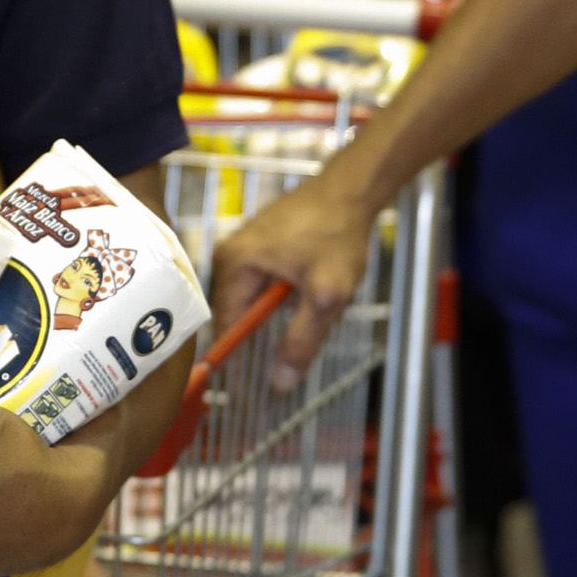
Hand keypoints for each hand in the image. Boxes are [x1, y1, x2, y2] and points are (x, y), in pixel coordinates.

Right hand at [211, 170, 378, 393]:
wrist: (352, 188)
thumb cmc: (337, 234)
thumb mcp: (326, 295)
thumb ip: (301, 341)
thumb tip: (279, 382)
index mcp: (235, 264)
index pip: (224, 326)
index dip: (234, 358)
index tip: (247, 389)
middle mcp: (230, 254)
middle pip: (236, 313)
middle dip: (261, 333)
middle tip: (290, 348)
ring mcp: (244, 246)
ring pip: (252, 299)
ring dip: (274, 313)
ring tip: (306, 307)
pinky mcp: (260, 243)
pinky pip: (261, 282)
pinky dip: (279, 296)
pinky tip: (304, 292)